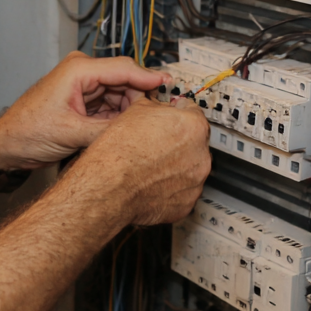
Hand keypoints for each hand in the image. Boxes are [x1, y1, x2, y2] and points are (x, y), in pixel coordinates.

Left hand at [0, 52, 171, 170]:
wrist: (6, 145)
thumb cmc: (26, 132)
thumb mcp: (72, 134)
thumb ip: (108, 130)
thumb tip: (140, 130)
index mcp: (78, 69)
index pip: (124, 68)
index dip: (150, 78)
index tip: (171, 87)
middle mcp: (82, 72)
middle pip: (125, 81)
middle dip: (140, 101)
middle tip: (155, 121)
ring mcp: (83, 86)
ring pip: (120, 95)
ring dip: (129, 112)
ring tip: (140, 131)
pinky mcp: (83, 101)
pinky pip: (110, 105)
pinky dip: (118, 118)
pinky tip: (125, 132)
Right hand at [71, 96, 210, 230]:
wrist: (110, 186)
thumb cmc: (119, 151)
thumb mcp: (134, 112)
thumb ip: (155, 108)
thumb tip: (155, 108)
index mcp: (192, 126)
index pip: (193, 113)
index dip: (177, 114)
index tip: (170, 118)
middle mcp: (200, 154)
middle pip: (194, 142)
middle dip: (177, 142)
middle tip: (155, 144)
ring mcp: (196, 181)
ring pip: (190, 168)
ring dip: (176, 165)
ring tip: (151, 165)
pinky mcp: (187, 203)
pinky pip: (183, 190)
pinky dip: (171, 187)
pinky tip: (152, 182)